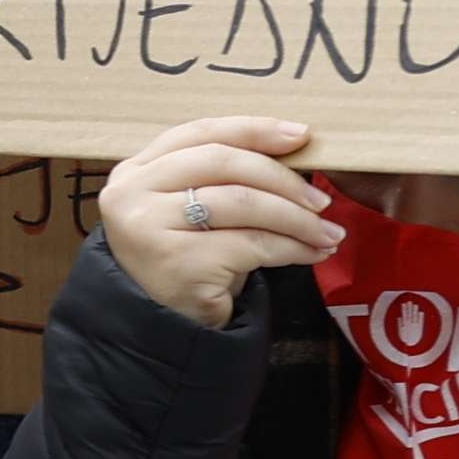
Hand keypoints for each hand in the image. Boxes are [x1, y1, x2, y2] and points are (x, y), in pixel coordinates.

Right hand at [98, 116, 336, 327]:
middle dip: (282, 178)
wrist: (162, 329)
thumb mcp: (192, 210)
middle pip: (223, 163)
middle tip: (321, 200)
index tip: (301, 135)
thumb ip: (222, 177)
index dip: (254, 129)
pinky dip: (292, 247)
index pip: (201, 133)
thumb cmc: (187, 262)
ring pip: (242, 202)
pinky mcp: (178, 262)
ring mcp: (149, 227)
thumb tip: (294, 146)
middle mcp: (132, 193)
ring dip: (296, 218)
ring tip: (327, 232)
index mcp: (135, 170)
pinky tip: (312, 252)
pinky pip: (252, 244)